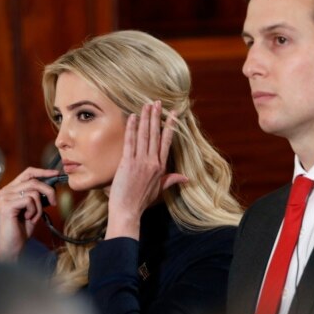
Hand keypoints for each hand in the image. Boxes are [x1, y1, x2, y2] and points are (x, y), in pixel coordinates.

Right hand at [0, 167, 60, 261]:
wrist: (13, 246)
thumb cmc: (22, 229)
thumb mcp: (33, 208)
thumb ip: (38, 195)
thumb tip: (52, 184)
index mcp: (10, 189)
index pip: (28, 173)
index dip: (43, 172)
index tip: (56, 174)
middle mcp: (5, 191)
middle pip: (33, 180)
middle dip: (48, 190)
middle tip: (54, 202)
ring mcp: (5, 197)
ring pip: (33, 191)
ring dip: (39, 206)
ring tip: (34, 217)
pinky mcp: (7, 205)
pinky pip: (29, 200)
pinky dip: (35, 211)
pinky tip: (29, 219)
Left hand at [106, 101, 187, 239]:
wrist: (128, 210)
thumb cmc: (141, 201)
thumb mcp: (159, 190)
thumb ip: (171, 180)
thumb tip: (186, 178)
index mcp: (160, 167)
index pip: (166, 142)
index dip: (170, 126)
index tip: (173, 114)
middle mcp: (152, 162)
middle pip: (155, 135)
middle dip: (156, 117)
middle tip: (157, 102)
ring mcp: (140, 161)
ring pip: (144, 135)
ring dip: (145, 119)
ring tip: (147, 105)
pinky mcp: (127, 163)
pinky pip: (130, 142)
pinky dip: (131, 129)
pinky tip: (132, 117)